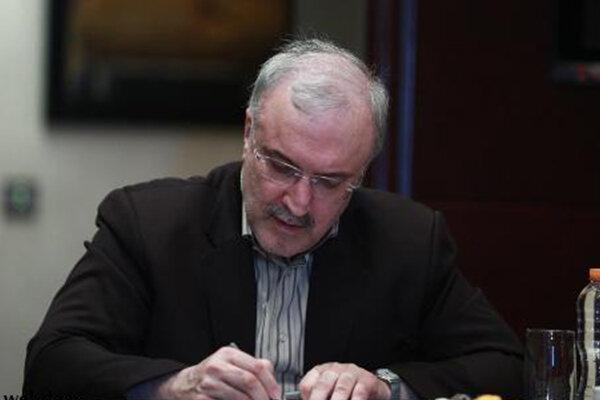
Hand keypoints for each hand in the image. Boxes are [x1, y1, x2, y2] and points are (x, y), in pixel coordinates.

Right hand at [156, 346, 280, 399]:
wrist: (186, 383)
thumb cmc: (214, 373)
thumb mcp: (232, 363)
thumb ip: (254, 366)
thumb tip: (272, 380)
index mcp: (228, 354)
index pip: (257, 366)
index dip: (270, 383)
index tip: (276, 395)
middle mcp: (218, 366)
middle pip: (249, 381)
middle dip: (263, 397)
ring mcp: (208, 382)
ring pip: (239, 397)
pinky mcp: (202, 398)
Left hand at [299, 363, 390, 399]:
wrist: (373, 387)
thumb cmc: (349, 391)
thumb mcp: (331, 392)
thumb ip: (321, 396)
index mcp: (322, 372)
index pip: (307, 384)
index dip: (307, 396)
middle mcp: (335, 370)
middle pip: (323, 384)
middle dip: (318, 399)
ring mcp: (352, 373)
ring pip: (341, 388)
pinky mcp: (367, 381)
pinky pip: (359, 392)